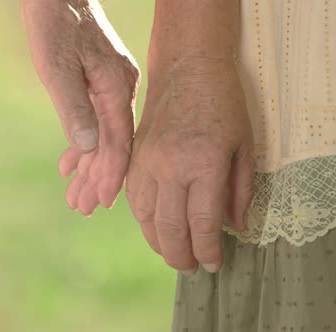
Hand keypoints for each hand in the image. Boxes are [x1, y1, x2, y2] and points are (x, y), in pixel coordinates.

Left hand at [22, 0, 139, 214]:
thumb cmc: (55, 24)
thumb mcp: (58, 66)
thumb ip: (73, 108)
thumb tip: (86, 148)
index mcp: (115, 88)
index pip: (118, 141)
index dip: (110, 174)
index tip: (103, 202)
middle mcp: (118, 91)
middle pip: (112, 144)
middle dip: (97, 178)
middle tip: (83, 209)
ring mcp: (109, 87)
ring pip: (102, 136)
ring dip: (88, 166)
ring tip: (76, 196)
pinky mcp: (97, 84)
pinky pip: (93, 122)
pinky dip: (81, 145)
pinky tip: (70, 164)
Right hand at [126, 60, 254, 273]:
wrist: (187, 70)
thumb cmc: (223, 104)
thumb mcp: (244, 146)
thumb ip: (240, 191)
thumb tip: (234, 228)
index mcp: (203, 164)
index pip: (202, 223)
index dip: (207, 251)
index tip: (212, 265)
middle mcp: (170, 167)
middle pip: (170, 227)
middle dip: (180, 256)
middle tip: (190, 269)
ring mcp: (146, 162)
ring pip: (145, 217)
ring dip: (158, 242)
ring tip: (172, 253)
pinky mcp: (133, 157)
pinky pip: (131, 198)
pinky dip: (142, 219)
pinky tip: (153, 226)